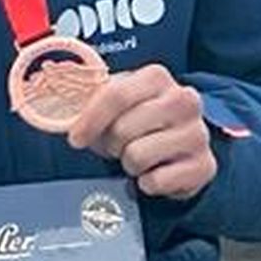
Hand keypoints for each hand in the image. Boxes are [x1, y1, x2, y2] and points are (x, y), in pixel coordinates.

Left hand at [65, 59, 216, 203]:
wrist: (179, 147)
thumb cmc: (137, 122)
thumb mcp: (115, 104)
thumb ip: (88, 102)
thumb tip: (55, 111)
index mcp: (157, 77)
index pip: (115, 95)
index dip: (89, 120)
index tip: (76, 139)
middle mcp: (184, 100)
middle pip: (123, 129)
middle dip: (112, 144)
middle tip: (118, 145)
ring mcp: (198, 133)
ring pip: (137, 156)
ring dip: (129, 163)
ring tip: (138, 156)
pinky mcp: (204, 165)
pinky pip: (156, 181)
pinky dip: (148, 183)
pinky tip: (156, 171)